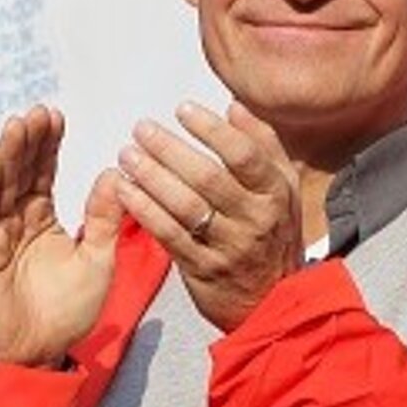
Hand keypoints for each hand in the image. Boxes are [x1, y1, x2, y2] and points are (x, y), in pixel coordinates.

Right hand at [0, 106, 122, 365]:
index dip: (48, 145)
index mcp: (43, 221)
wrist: (37, 354)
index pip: (43, 173)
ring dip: (7, 154)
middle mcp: (15, 222)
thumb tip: (115, 173)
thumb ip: (104, 219)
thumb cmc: (66, 314)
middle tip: (39, 112)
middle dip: (28, 141)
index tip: (57, 116)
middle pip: (20, 172)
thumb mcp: (98, 260)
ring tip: (18, 124)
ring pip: (0, 185)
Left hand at [114, 101, 302, 332]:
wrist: (270, 300)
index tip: (182, 109)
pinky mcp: (201, 268)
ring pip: (185, 206)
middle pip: (207, 178)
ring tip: (126, 156)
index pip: (244, 155)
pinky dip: (144, 210)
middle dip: (170, 150)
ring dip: (151, 178)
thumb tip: (234, 107)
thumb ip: (262, 146)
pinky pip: (168, 234)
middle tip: (140, 129)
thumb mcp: (281, 189)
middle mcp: (254, 218)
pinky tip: (124, 191)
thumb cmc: (270, 234)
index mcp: (275, 192)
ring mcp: (228, 246)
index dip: (211, 129)